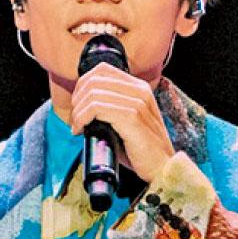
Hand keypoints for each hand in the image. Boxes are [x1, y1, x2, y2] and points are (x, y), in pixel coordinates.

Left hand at [69, 64, 175, 187]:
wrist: (162, 169)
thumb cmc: (141, 151)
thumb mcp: (126, 122)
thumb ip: (111, 108)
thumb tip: (83, 107)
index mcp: (139, 87)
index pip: (102, 70)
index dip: (83, 85)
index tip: (78, 105)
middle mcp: (139, 90)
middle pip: (94, 79)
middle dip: (77, 98)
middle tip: (75, 118)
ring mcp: (137, 103)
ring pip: (93, 94)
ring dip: (78, 111)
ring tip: (77, 126)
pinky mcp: (132, 118)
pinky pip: (96, 109)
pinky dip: (82, 119)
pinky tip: (80, 130)